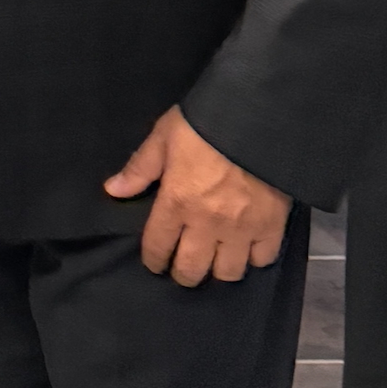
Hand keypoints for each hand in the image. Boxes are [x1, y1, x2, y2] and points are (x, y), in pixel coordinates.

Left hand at [104, 106, 290, 285]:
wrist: (256, 114)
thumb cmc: (204, 122)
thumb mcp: (164, 136)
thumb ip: (140, 168)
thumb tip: (113, 191)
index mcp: (177, 202)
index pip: (158, 248)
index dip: (154, 260)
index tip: (155, 261)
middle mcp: (207, 223)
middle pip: (191, 271)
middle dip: (183, 273)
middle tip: (184, 264)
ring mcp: (242, 228)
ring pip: (228, 273)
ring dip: (218, 270)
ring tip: (216, 258)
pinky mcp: (273, 224)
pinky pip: (263, 259)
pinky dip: (254, 258)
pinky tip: (247, 248)